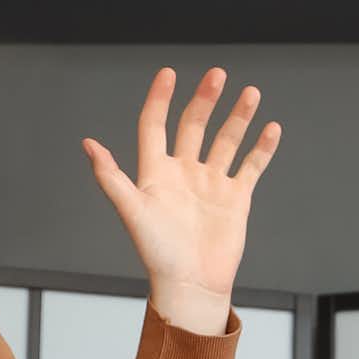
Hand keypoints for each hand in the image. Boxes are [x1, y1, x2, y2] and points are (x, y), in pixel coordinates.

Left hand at [82, 67, 281, 336]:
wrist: (191, 285)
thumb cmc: (158, 253)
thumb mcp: (132, 211)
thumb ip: (111, 177)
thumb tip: (88, 144)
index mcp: (156, 172)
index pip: (155, 125)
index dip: (160, 99)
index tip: (168, 74)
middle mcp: (184, 172)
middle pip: (194, 125)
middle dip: (206, 99)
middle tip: (218, 74)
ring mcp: (211, 183)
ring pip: (226, 140)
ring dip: (238, 116)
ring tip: (250, 93)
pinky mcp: (235, 198)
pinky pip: (250, 166)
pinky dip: (261, 147)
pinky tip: (270, 127)